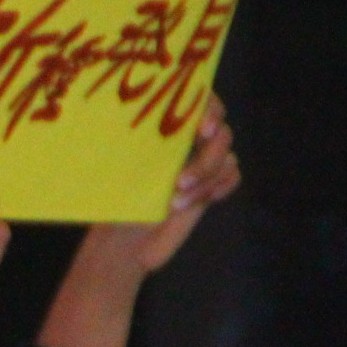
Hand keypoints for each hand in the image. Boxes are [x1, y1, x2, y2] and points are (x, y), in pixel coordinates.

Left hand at [89, 97, 240, 276]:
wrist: (123, 245)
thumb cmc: (114, 205)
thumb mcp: (118, 176)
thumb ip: (135, 150)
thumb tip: (137, 126)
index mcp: (164, 131)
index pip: (198, 102)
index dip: (209, 107)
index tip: (201, 128)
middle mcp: (187, 143)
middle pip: (220, 132)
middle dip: (209, 151)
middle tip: (186, 176)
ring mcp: (202, 163)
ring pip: (226, 157)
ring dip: (204, 178)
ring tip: (175, 201)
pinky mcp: (211, 186)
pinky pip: (232, 176)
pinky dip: (218, 187)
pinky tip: (193, 202)